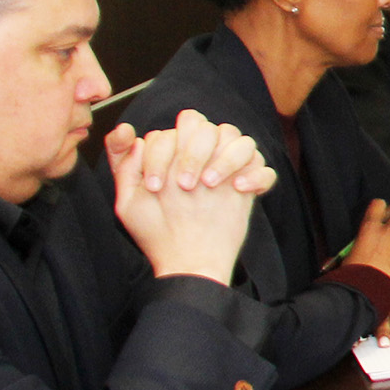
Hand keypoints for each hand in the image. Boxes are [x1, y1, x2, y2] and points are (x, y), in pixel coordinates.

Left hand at [103, 113, 269, 283]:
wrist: (188, 262)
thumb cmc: (156, 232)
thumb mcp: (129, 201)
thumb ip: (123, 164)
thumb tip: (126, 131)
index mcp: (176, 155)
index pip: (172, 131)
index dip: (161, 154)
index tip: (155, 186)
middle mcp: (205, 157)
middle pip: (207, 127)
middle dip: (194, 153)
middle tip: (184, 185)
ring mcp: (231, 171)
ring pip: (242, 141)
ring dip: (226, 159)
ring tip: (211, 185)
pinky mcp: (252, 188)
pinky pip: (265, 170)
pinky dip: (255, 176)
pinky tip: (239, 190)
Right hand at [344, 198, 389, 284]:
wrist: (368, 289)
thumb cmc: (353, 273)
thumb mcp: (349, 254)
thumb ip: (358, 244)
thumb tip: (357, 247)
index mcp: (369, 227)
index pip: (378, 204)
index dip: (380, 208)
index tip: (380, 212)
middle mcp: (388, 230)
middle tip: (387, 240)